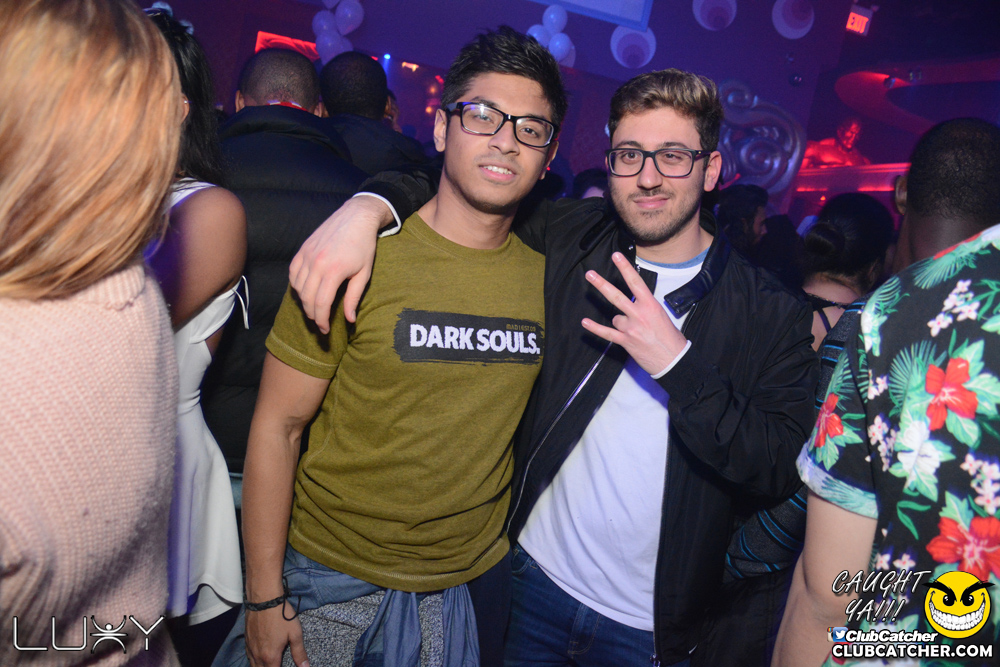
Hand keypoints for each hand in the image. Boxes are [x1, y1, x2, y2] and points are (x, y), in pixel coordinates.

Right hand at [245, 604, 308, 666]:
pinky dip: (254, 660)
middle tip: (277, 664)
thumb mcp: (295, 633)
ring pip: (253, 665)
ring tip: (269, 664)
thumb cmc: (281, 615)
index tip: (282, 666)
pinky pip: (249, 656)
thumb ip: (299, 653)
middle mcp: (257, 655)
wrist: (264, 599)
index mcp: (270, 656)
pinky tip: (259, 657)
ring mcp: (250, 648)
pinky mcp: (246, 640)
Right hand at [288, 196, 391, 331]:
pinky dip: (296, 285)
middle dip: (313, 315)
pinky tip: (305, 291)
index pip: (321, 304)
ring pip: (298, 287)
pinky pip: (293, 273)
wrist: (356, 217)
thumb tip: (349, 320)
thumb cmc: (364, 246)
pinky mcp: (302, 249)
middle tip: (320, 323)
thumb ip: (353, 298)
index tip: (325, 330)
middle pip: (307, 298)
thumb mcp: (364, 274)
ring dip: (304, 302)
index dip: (321, 320)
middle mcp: (316, 263)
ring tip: (314, 309)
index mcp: (333, 271)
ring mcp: (307, 255)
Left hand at [581, 252, 688, 374]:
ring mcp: (631, 328)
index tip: (616, 256)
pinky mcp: (625, 341)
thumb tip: (634, 302)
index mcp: (651, 305)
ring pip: (615, 318)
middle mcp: (639, 314)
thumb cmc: (670, 338)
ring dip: (621, 322)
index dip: (625, 268)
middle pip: (616, 296)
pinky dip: (595, 328)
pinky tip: (585, 322)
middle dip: (601, 284)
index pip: (635, 282)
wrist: (673, 359)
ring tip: (635, 331)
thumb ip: (646, 307)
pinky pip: (606, 333)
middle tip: (590, 274)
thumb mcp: (661, 315)